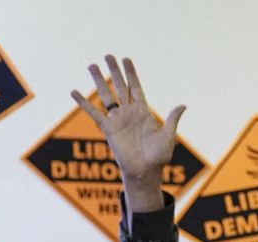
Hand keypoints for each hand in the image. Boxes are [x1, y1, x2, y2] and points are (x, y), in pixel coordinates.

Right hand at [74, 56, 182, 214]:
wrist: (146, 171)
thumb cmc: (159, 156)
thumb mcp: (168, 136)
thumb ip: (172, 120)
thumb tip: (183, 105)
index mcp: (144, 113)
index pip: (136, 88)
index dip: (131, 74)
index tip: (126, 59)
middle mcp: (129, 113)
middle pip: (120, 87)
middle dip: (114, 71)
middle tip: (108, 55)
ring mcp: (117, 120)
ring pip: (106, 96)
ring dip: (99, 81)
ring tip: (92, 66)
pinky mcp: (108, 129)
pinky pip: (93, 113)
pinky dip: (83, 103)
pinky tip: (74, 92)